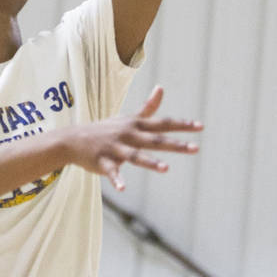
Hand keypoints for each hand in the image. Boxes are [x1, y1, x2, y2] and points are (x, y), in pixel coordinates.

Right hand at [66, 85, 202, 190]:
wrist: (75, 138)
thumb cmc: (106, 129)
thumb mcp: (128, 118)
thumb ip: (148, 108)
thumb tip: (161, 88)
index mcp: (136, 125)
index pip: (163, 124)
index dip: (181, 125)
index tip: (200, 127)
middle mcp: (128, 134)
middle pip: (155, 140)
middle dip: (175, 144)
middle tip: (196, 148)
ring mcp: (115, 148)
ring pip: (135, 155)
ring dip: (150, 162)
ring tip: (166, 168)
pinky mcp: (102, 161)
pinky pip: (111, 171)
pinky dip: (116, 179)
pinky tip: (123, 188)